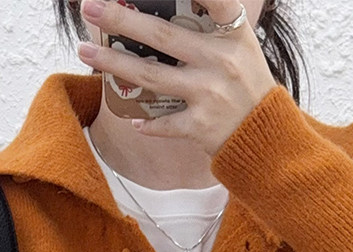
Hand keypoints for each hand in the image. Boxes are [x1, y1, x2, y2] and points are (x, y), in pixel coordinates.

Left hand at [77, 0, 276, 157]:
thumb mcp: (241, 50)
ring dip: (113, 63)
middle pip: (162, 36)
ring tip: (85, 51)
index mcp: (234, 36)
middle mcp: (221, 62)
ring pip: (151, 76)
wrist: (267, 138)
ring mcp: (209, 95)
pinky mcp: (200, 127)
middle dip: (121, 19)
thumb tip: (160, 23)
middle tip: (91, 7)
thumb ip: (210, 30)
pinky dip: (148, 123)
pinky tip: (133, 119)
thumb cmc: (249, 89)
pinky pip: (165, 124)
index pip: (214, 1)